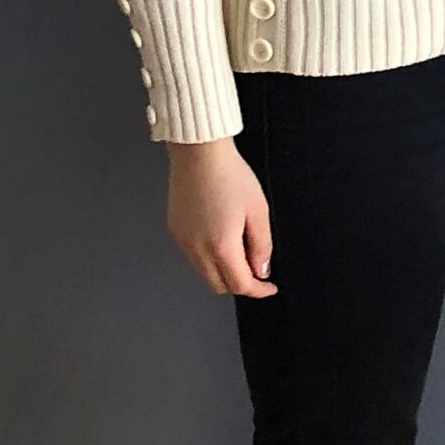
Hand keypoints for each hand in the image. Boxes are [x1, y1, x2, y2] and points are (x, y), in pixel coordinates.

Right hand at [166, 138, 275, 296]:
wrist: (199, 154)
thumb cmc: (231, 175)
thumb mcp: (258, 210)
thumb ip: (261, 245)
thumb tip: (261, 269)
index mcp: (221, 246)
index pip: (240, 284)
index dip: (258, 290)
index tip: (269, 286)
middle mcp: (197, 249)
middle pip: (218, 285)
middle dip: (239, 283)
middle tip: (255, 268)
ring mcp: (182, 242)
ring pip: (204, 273)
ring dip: (223, 271)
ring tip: (239, 248)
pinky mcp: (175, 231)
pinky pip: (193, 258)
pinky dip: (208, 259)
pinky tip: (221, 239)